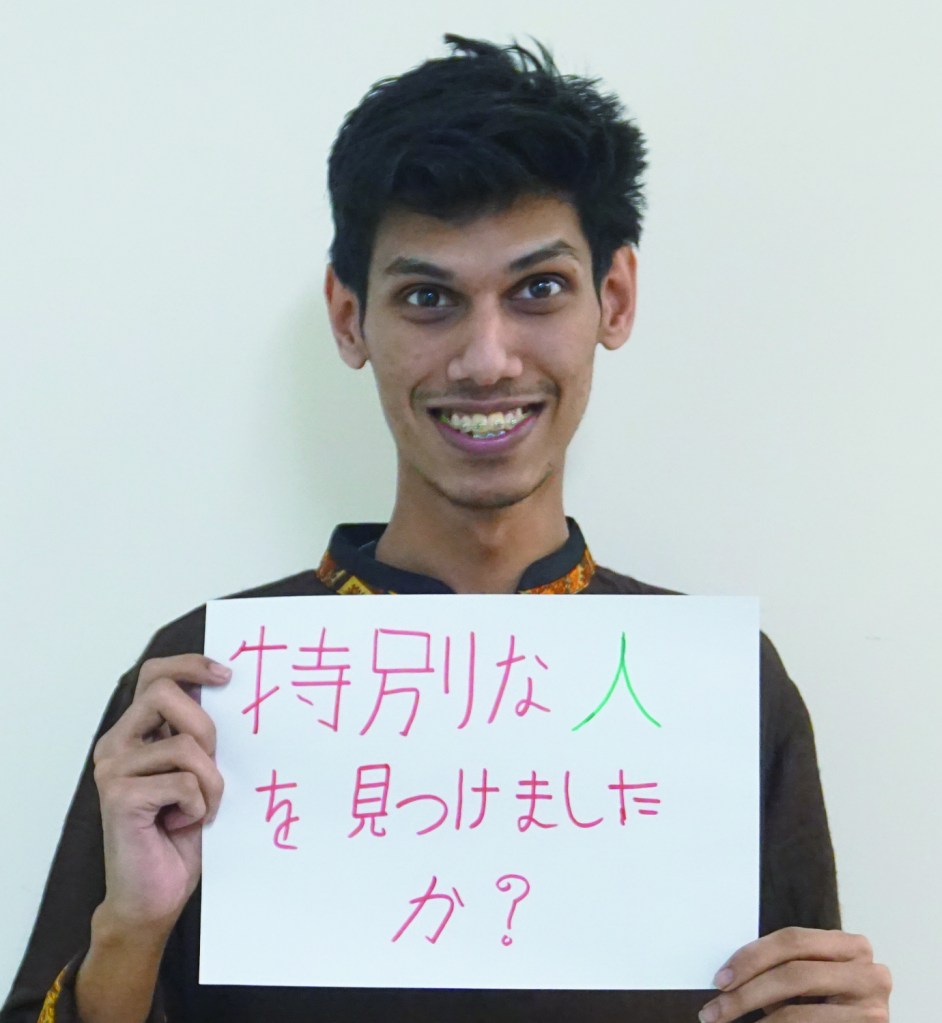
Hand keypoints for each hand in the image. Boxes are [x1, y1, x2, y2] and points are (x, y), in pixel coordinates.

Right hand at [92, 653, 230, 935]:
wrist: (154, 897)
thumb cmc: (180, 833)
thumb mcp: (197, 771)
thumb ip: (197, 734)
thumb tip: (226, 687)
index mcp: (133, 733)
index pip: (155, 675)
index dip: (190, 665)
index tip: (227, 675)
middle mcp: (116, 745)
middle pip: (165, 693)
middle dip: (206, 728)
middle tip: (213, 766)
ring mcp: (112, 770)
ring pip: (186, 743)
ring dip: (210, 780)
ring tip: (200, 808)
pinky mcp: (119, 797)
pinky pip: (184, 782)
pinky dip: (199, 805)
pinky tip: (185, 824)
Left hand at [699, 927, 890, 1020]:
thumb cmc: (828, 1006)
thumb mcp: (808, 982)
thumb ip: (782, 970)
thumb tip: (727, 978)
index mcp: (851, 946)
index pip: (792, 940)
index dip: (752, 957)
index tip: (719, 978)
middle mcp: (870, 974)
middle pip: (795, 974)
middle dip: (747, 993)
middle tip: (714, 1010)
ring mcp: (873, 1011)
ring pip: (799, 1012)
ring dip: (757, 1019)